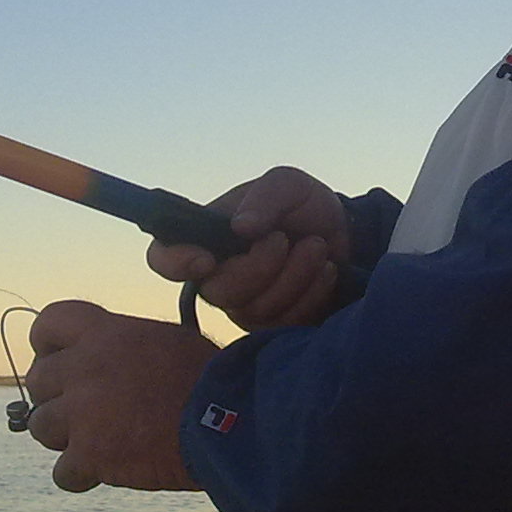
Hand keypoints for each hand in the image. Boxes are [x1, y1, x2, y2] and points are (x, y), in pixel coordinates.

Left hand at [24, 300, 217, 492]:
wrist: (229, 419)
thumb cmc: (207, 378)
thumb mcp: (164, 340)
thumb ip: (123, 343)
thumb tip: (107, 352)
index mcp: (104, 332)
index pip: (46, 325)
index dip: (48, 347)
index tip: (63, 362)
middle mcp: (84, 367)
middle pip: (37, 381)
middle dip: (58, 397)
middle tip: (87, 409)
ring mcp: (82, 413)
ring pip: (41, 427)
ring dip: (66, 437)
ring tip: (101, 439)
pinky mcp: (90, 455)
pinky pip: (62, 472)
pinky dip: (82, 475)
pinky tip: (107, 469)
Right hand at [147, 165, 347, 331]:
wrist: (346, 235)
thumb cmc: (305, 208)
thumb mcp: (290, 185)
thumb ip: (266, 196)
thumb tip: (241, 227)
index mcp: (207, 238)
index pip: (164, 257)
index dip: (174, 263)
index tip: (206, 259)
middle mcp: (218, 276)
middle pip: (217, 292)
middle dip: (259, 266)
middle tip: (286, 239)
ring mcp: (244, 306)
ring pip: (255, 310)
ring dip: (294, 275)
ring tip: (317, 247)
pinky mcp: (273, 326)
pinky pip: (284, 323)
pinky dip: (312, 293)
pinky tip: (325, 270)